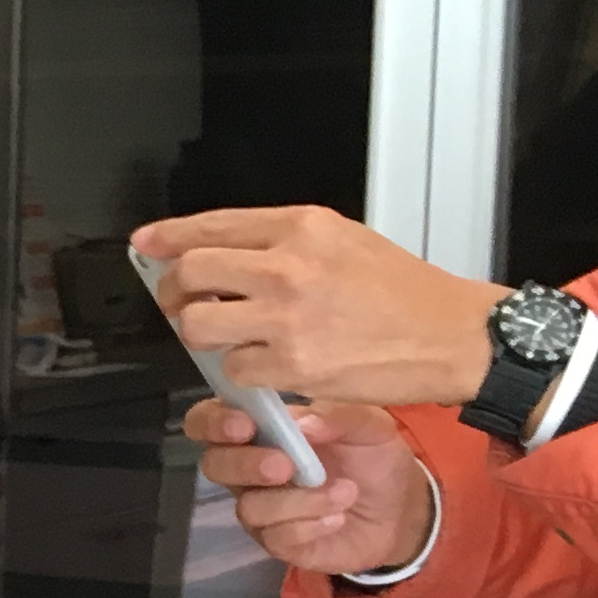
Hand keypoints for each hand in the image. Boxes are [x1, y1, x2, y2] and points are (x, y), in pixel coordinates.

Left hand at [133, 207, 500, 408]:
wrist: (451, 334)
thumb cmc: (403, 292)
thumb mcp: (343, 240)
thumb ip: (280, 242)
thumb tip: (221, 250)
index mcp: (300, 227)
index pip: (211, 225)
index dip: (167, 238)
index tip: (146, 245)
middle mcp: (288, 266)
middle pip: (189, 273)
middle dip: (173, 291)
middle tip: (181, 302)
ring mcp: (286, 317)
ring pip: (197, 324)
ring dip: (202, 334)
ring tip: (226, 337)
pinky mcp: (292, 364)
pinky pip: (233, 369)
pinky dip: (241, 372)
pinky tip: (264, 365)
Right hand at [183, 396, 437, 574]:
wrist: (402, 510)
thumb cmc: (375, 459)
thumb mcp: (369, 425)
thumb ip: (339, 416)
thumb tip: (304, 424)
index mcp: (262, 431)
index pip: (209, 421)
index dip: (213, 422)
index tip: (244, 425)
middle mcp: (250, 470)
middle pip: (214, 465)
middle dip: (245, 464)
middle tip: (285, 467)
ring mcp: (261, 509)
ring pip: (249, 506)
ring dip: (297, 500)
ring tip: (345, 493)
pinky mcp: (278, 543)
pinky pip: (277, 536)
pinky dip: (311, 525)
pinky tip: (338, 517)